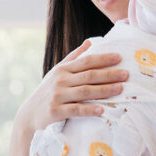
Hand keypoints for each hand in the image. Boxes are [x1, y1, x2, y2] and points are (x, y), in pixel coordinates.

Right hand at [13, 39, 127, 136]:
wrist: (29, 114)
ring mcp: (57, 96)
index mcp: (63, 69)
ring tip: (120, 89)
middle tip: (126, 74)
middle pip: (89, 75)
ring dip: (104, 90)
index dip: (103, 58)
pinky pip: (75, 110)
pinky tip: (102, 110)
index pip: (86, 61)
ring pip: (85, 91)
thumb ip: (74, 57)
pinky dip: (89, 109)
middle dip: (109, 74)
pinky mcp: (55, 111)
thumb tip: (91, 42)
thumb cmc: (48, 91)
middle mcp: (60, 80)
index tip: (119, 57)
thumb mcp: (58, 72)